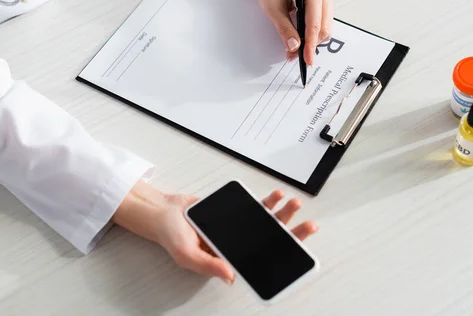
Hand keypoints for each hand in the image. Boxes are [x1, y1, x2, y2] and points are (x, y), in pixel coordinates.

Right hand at [155, 190, 318, 283]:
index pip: (262, 261)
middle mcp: (238, 245)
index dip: (281, 256)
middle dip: (292, 233)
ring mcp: (239, 228)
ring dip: (283, 213)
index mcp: (229, 260)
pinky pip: (256, 207)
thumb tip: (231, 276)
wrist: (164, 211)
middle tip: (309, 226)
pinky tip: (276, 197)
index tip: (298, 251)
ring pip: (268, 222)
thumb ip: (209, 266)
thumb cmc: (171, 236)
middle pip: (272, 240)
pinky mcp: (236, 212)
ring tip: (294, 203)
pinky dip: (268, 202)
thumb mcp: (187, 255)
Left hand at [231, 0, 333, 65]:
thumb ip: (285, 29)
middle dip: (309, 45)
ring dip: (311, 43)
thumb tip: (295, 47)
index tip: (306, 59)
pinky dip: (311, 38)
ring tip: (294, 49)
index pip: (314, 23)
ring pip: (324, 31)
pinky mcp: (323, 8)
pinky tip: (300, 41)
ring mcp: (326, 2)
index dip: (310, 44)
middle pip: (323, 29)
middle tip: (292, 56)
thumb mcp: (274, 10)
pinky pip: (322, 28)